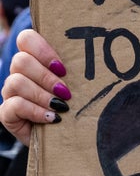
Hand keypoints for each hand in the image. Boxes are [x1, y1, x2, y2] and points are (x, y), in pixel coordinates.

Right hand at [0, 29, 70, 145]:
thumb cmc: (71, 104)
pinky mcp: (6, 113)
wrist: (61, 137)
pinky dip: (35, 111)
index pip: (26, 38)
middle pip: (21, 60)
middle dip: (46, 77)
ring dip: (42, 95)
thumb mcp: (75, 83)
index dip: (43, 50)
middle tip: (65, 91)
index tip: (62, 68)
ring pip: (16, 82)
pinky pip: (14, 105)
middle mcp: (18, 73)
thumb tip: (93, 57)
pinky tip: (51, 118)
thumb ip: (76, 68)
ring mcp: (10, 92)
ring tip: (60, 106)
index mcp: (34, 59)